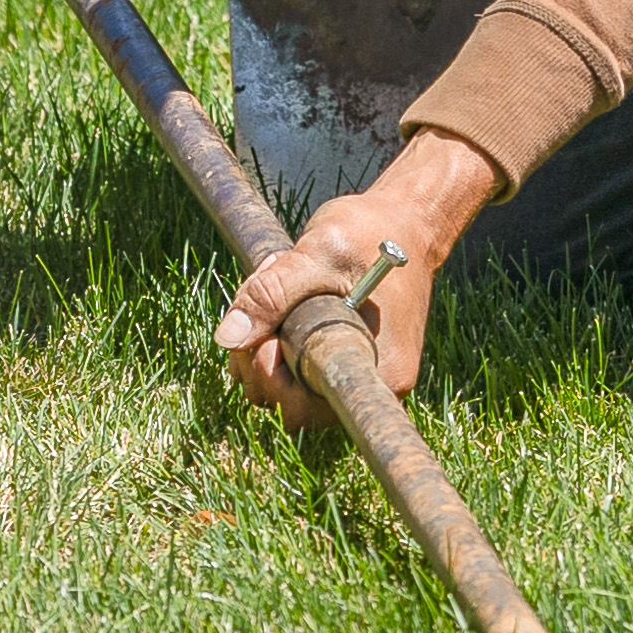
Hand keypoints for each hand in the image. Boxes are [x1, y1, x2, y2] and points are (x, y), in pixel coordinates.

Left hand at [212, 132, 500, 430]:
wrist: (404, 223)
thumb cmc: (372, 232)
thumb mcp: (319, 253)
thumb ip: (272, 293)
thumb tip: (228, 338)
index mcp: (378, 369)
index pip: (304, 409)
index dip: (272, 378)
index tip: (271, 336)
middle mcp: (370, 383)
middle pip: (285, 400)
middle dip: (259, 351)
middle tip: (266, 295)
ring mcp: (353, 373)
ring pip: (280, 383)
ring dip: (262, 338)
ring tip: (280, 283)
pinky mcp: (338, 359)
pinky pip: (290, 366)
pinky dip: (273, 335)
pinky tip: (284, 296)